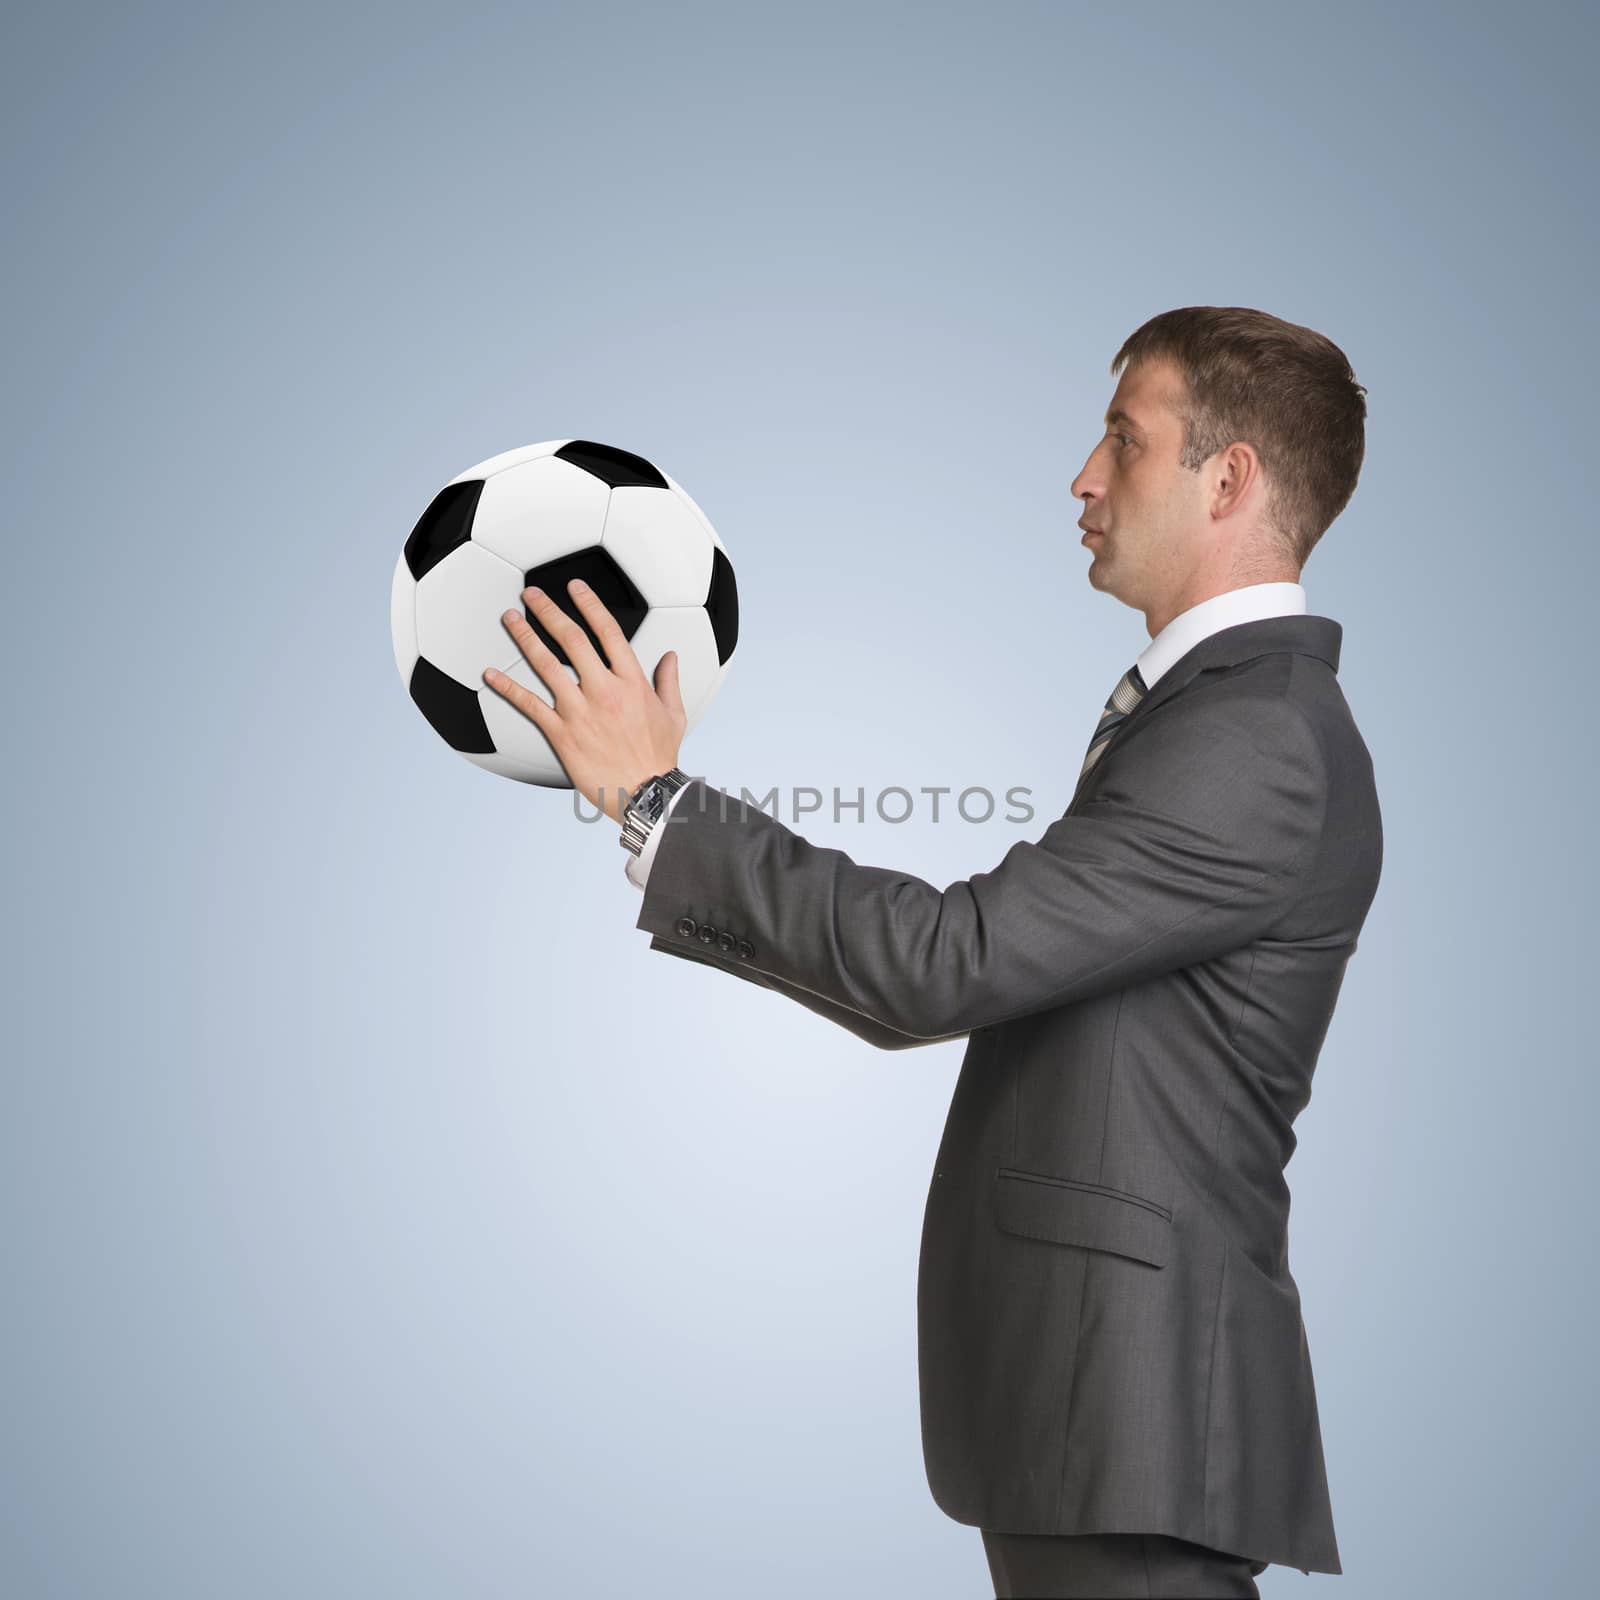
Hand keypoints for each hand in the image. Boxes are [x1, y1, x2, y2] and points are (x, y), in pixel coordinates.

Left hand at [483, 580, 686, 822]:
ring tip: (510, 619)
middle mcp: (604, 691)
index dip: (589, 604)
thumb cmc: (659, 757)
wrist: (645, 792)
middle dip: (548, 612)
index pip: (608, 632)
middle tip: (531, 594)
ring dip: (525, 638)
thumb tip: (670, 657)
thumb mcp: (675, 715)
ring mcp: (580, 711)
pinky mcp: (562, 734)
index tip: (575, 587)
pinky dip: (507, 688)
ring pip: (546, 666)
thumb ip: (669, 681)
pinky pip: (529, 705)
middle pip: (571, 640)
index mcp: (632, 682)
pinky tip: (491, 675)